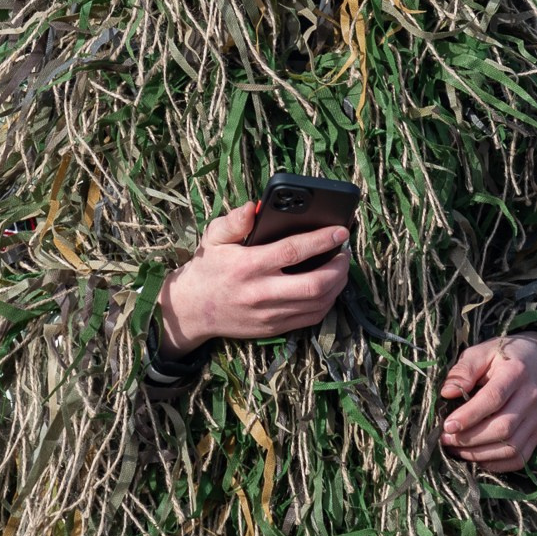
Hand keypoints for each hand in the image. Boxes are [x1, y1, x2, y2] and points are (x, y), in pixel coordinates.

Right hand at [157, 204, 350, 356]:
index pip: (294, 251)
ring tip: (340, 267)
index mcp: (248, 266)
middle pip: (315, 284)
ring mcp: (270, 314)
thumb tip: (253, 207)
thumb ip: (234, 221)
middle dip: (339, 267)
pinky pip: (311, 317)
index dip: (322, 240)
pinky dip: (327, 301)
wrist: (192, 310)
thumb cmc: (208, 269)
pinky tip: (329, 287)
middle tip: (344, 252)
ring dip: (337, 284)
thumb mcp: (213, 239)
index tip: (340, 231)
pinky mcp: (274, 328)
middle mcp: (261, 292)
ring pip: (319, 303)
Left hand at [439, 333, 536, 472]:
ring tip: (456, 449)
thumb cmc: (503, 356)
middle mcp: (531, 397)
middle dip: (470, 438)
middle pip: (503, 427)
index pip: (493, 399)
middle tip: (445, 439)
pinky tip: (476, 459)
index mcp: (516, 373)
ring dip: (480, 454)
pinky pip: (521, 457)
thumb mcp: (481, 352)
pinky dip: (497, 464)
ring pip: (511, 446)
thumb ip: (463, 370)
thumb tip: (447, 393)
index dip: (469, 415)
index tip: (447, 425)